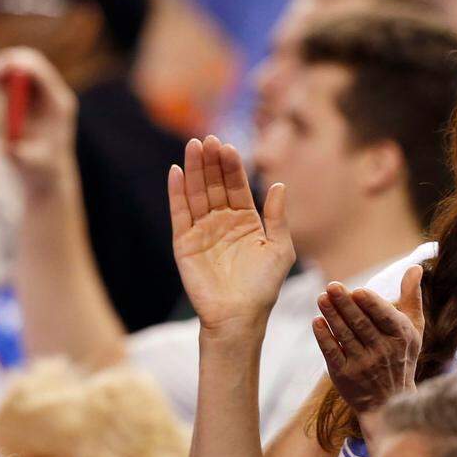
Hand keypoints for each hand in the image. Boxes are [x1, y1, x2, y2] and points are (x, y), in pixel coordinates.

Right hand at [0, 47, 76, 196]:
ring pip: (15, 66)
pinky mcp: (29, 96)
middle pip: (26, 61)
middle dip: (1, 66)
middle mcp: (53, 92)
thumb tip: (11, 147)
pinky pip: (9, 77)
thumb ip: (23, 154)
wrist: (48, 174)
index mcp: (59, 102)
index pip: (36, 70)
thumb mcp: (32, 165)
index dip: (11, 67)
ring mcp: (41, 92)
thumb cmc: (41, 171)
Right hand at [170, 136, 294, 334]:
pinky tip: (176, 172)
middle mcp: (222, 223)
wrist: (239, 317)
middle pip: (215, 185)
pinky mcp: (184, 243)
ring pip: (196, 194)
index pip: (237, 187)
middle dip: (212, 162)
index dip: (232, 167)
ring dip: (194, 170)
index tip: (229, 146)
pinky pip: (179, 214)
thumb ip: (277, 217)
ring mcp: (202, 231)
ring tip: (193, 146)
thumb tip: (278, 185)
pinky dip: (177, 193)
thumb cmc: (263, 287)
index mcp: (246, 222)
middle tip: (209, 139)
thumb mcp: (280, 248)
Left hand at [312, 265, 423, 415]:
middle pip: (361, 324)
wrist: (390, 401)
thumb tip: (416, 267)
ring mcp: (363, 364)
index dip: (371, 304)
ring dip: (332, 316)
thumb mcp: (414, 328)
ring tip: (321, 298)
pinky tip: (317, 322)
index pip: (384, 317)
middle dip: (345, 304)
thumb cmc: (401, 356)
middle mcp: (383, 351)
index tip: (358, 290)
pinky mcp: (344, 375)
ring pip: (345, 336)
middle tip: (331, 286)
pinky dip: (324, 337)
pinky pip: (332, 353)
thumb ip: (412, 297)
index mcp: (401, 336)